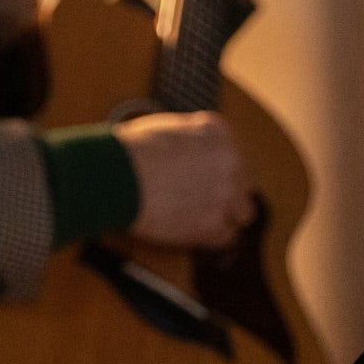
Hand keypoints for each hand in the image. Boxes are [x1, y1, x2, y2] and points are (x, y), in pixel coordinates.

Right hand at [116, 111, 254, 249]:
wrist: (119, 175)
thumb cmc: (131, 151)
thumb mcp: (164, 127)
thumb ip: (189, 138)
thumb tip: (190, 151)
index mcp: (216, 133)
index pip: (233, 153)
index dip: (219, 169)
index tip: (205, 177)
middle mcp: (229, 161)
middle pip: (244, 182)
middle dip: (228, 191)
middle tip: (204, 198)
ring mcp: (225, 194)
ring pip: (243, 212)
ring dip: (226, 215)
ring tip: (202, 217)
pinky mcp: (214, 225)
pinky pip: (226, 236)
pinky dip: (210, 236)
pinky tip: (190, 230)